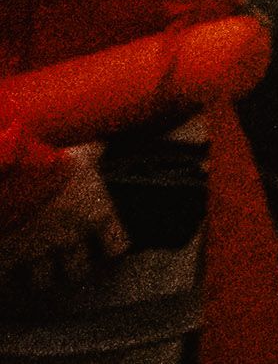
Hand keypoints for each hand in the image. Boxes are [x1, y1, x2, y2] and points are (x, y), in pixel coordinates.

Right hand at [0, 149, 126, 297]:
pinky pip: (9, 281)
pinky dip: (8, 279)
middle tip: (66, 264)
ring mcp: (38, 253)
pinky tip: (8, 274)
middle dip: (72, 268)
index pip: (117, 247)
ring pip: (44, 282)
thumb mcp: (76, 154)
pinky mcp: (7, 260)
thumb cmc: (51, 163)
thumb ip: (91, 153)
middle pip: (79, 270)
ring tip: (34, 271)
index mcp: (95, 214)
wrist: (13, 175)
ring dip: (40, 277)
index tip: (108, 252)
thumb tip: (101, 144)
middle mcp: (70, 238)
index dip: (111, 250)